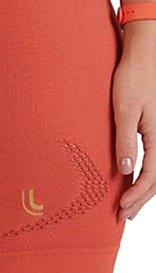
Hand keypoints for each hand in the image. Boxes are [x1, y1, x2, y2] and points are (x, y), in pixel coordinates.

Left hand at [112, 47, 155, 220]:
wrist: (144, 56)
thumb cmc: (132, 79)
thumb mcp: (124, 109)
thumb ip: (125, 140)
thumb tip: (124, 170)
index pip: (152, 176)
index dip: (136, 195)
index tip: (121, 208)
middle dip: (140, 199)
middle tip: (122, 216)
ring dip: (144, 191)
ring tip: (128, 206)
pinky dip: (146, 176)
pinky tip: (134, 181)